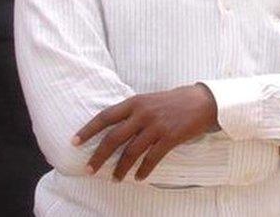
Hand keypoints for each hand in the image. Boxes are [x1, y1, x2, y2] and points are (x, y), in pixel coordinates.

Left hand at [73, 84, 218, 180]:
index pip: (105, 116)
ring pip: (131, 152)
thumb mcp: (151, 100)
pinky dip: (144, 170)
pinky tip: (139, 177)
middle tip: (89, 169)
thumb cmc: (176, 100)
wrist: (204, 101)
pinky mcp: (170, 137)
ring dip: (121, 168)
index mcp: (136, 102)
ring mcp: (157, 126)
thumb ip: (134, 111)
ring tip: (116, 178)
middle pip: (114, 138)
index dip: (88, 130)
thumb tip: (114, 127)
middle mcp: (143, 114)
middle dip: (99, 156)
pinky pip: (152, 158)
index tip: (74, 141)